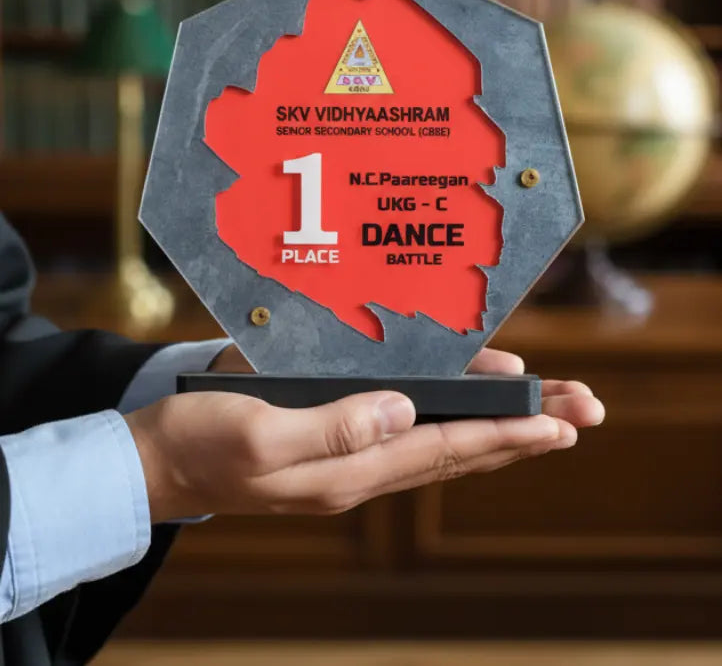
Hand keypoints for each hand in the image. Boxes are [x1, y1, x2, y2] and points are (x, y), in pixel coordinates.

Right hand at [126, 344, 603, 523]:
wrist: (161, 458)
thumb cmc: (201, 442)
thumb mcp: (259, 433)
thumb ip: (333, 427)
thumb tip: (402, 411)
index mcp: (348, 469)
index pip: (445, 448)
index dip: (506, 434)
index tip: (562, 422)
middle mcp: (362, 466)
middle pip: (459, 446)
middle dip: (524, 429)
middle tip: (586, 409)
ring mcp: (352, 453)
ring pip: (442, 437)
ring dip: (497, 422)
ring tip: (547, 403)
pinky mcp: (337, 433)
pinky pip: (411, 426)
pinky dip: (451, 412)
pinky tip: (469, 398)